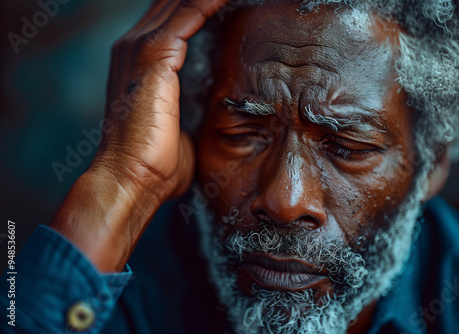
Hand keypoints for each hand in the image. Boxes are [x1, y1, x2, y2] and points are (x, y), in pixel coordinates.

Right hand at [52, 0, 228, 271]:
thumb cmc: (156, 164)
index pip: (176, 20)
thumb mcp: (180, 127)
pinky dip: (212, 1)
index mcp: (142, 63)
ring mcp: (141, 47)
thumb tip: (210, 114)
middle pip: (177, 3)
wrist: (131, 180)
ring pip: (183, 2)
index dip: (203, 8)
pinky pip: (190, 11)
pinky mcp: (153, 53)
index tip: (235, 6)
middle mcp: (136, 46)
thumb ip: (191, 109)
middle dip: (209, 1)